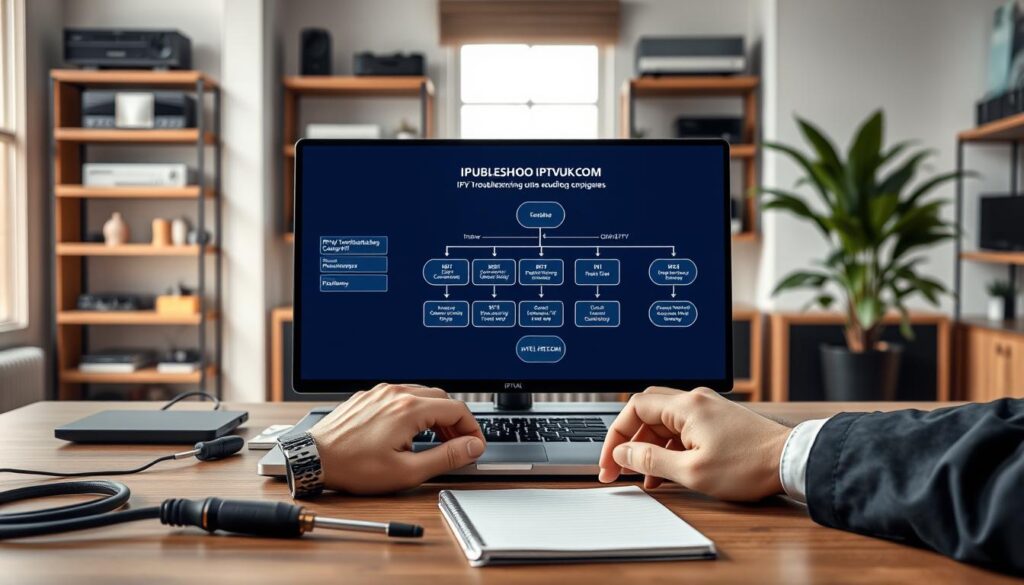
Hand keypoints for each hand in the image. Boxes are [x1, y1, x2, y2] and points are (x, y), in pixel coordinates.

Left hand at [308, 384, 485, 494]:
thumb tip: (471, 447)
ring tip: (436, 441)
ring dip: (435, 415)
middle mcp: (395, 393)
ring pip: (421, 395)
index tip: (475, 445)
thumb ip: (445, 457)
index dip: (473, 429)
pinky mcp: (368, 397)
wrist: (313, 459)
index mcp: (408, 409)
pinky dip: (415, 411)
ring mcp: (380, 393)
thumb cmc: (353, 467)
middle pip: (441, 399)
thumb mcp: (406, 471)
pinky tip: (410, 432)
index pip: (457, 409)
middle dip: (455, 422)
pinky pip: (401, 396)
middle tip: (458, 445)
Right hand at [598, 387, 791, 500]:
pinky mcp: (718, 420)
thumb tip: (624, 453)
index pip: (634, 409)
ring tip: (645, 477)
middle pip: (646, 412)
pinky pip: (682, 428)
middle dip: (629, 439)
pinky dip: (669, 447)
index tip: (609, 462)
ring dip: (650, 447)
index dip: (615, 436)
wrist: (792, 461)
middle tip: (619, 466)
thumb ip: (651, 460)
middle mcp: (695, 400)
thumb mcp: (692, 471)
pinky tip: (668, 471)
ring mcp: (708, 408)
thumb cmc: (749, 466)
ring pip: (664, 422)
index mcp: (686, 406)